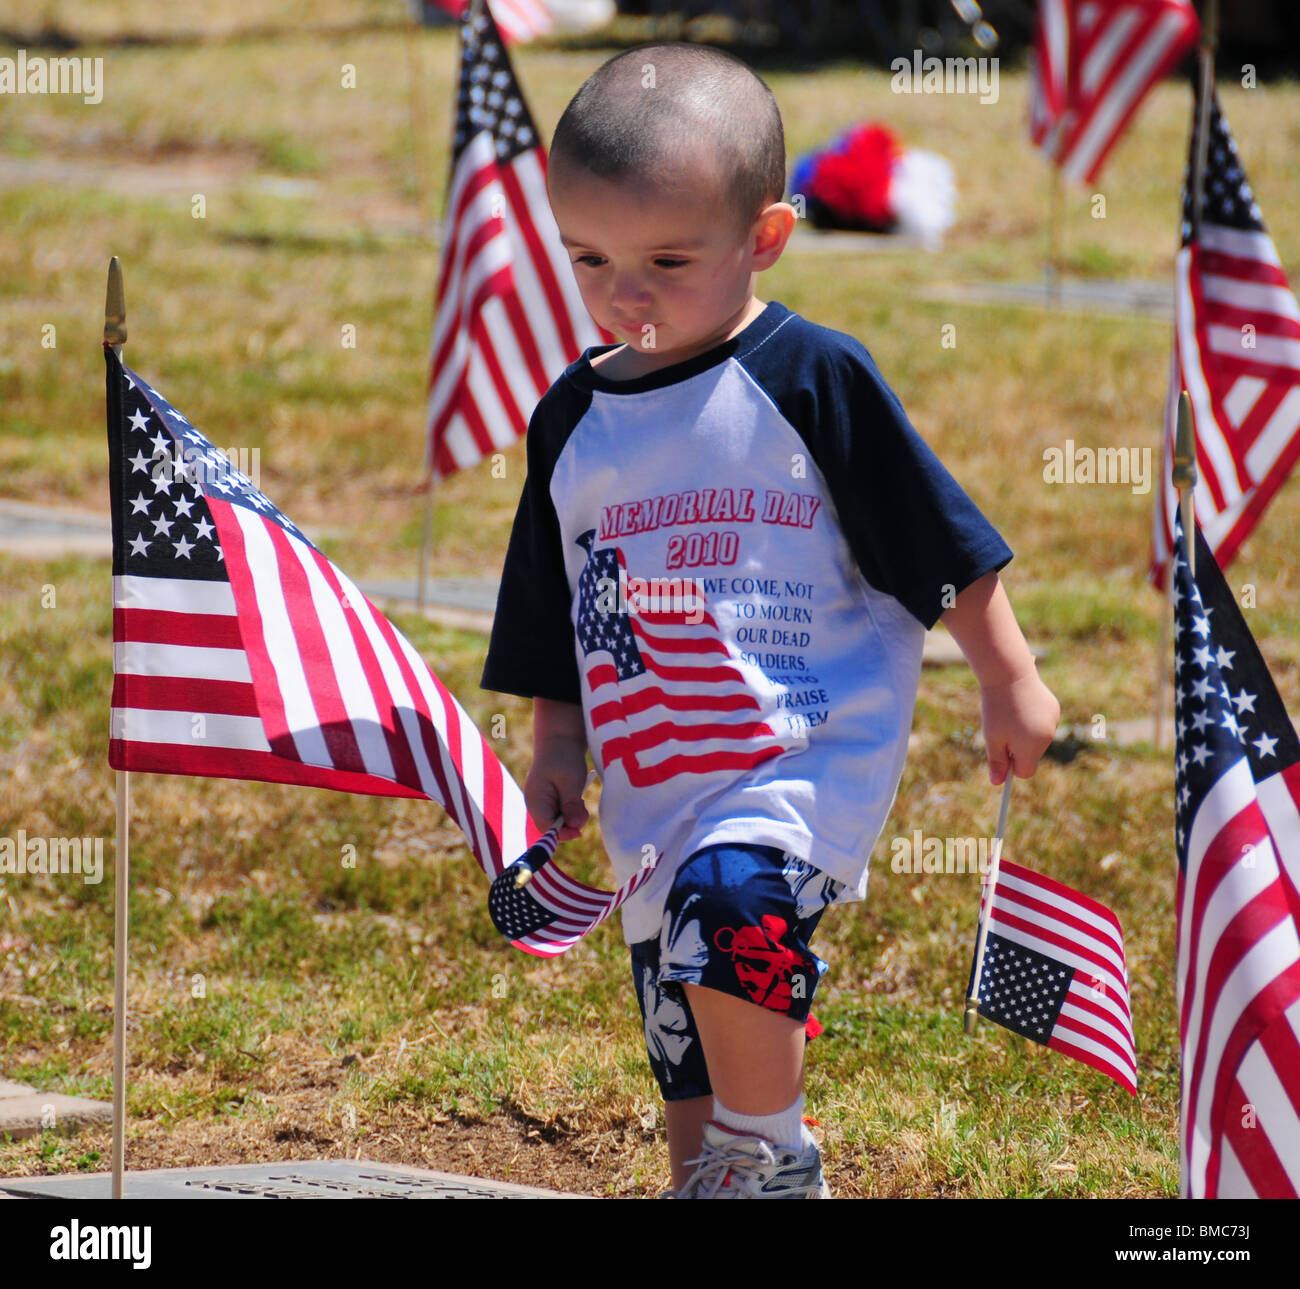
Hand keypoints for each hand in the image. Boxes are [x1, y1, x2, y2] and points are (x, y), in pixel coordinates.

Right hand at [524, 737, 589, 840]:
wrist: (561, 737)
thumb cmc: (564, 756)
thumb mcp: (571, 781)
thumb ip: (571, 804)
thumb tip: (575, 827)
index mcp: (535, 800)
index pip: (546, 828)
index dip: (562, 833)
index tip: (580, 831)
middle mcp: (536, 804)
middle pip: (552, 828)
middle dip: (570, 824)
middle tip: (584, 810)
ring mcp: (543, 802)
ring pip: (559, 821)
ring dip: (573, 816)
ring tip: (580, 799)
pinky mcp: (551, 799)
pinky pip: (562, 813)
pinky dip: (572, 809)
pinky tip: (577, 797)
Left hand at [979, 667, 1060, 784]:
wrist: (1009, 674)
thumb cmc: (997, 708)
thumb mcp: (992, 737)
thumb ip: (997, 762)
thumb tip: (998, 783)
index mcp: (1031, 748)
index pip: (1026, 772)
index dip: (1012, 767)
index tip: (1001, 755)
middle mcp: (1047, 737)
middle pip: (1031, 755)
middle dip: (1017, 748)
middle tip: (1002, 728)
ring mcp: (1053, 722)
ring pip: (1037, 739)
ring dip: (1025, 733)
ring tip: (1012, 713)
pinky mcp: (1054, 709)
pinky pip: (1043, 723)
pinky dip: (1033, 719)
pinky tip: (1023, 704)